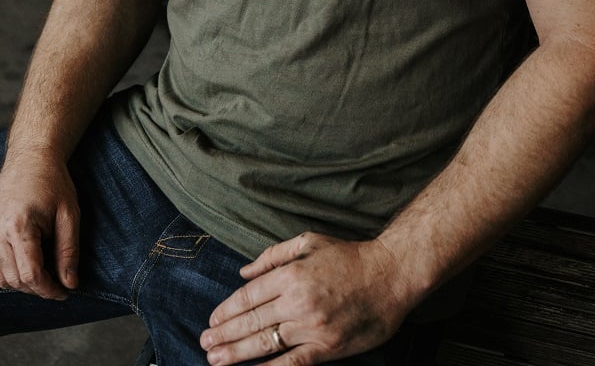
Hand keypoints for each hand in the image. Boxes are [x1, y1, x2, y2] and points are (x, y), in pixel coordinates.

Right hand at [0, 151, 79, 299]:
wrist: (30, 157)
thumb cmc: (53, 182)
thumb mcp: (69, 215)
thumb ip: (69, 252)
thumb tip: (70, 284)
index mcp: (18, 226)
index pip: (30, 275)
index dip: (49, 289)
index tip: (64, 292)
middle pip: (14, 280)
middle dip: (37, 288)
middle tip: (57, 282)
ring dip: (20, 283)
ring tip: (42, 273)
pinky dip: (4, 273)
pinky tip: (23, 263)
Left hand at [200, 232, 408, 363]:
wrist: (390, 276)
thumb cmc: (348, 256)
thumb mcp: (308, 242)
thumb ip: (273, 256)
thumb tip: (244, 272)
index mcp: (291, 275)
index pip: (249, 296)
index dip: (227, 309)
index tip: (212, 319)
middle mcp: (297, 302)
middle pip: (252, 321)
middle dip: (224, 333)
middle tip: (205, 342)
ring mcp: (311, 327)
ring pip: (265, 343)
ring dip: (237, 353)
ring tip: (215, 358)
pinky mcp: (327, 348)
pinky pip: (292, 363)